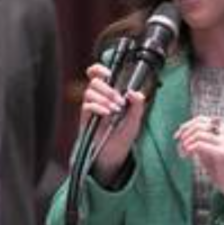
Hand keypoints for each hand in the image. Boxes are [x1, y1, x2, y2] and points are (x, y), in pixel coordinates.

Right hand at [79, 63, 145, 183]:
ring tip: (114, 110)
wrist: (114, 155)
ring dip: (103, 98)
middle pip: (94, 82)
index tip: (107, 73)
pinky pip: (86, 106)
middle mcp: (98, 98)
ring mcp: (91, 108)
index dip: (99, 69)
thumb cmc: (123, 136)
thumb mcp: (135, 120)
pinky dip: (97, 107)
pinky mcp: (86, 119)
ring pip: (89, 92)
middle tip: (119, 102)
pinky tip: (106, 114)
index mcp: (109, 94)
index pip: (98, 75)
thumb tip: (134, 92)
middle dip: (108, 89)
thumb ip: (137, 105)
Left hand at [175, 115, 223, 210]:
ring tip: (183, 152)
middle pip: (198, 125)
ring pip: (198, 134)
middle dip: (184, 134)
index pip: (201, 119)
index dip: (186, 125)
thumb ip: (198, 140)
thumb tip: (181, 133)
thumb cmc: (222, 167)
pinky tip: (187, 155)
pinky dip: (190, 148)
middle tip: (179, 144)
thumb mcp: (208, 150)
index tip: (177, 135)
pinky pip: (200, 145)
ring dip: (186, 142)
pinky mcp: (223, 153)